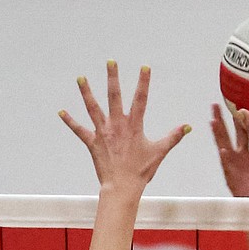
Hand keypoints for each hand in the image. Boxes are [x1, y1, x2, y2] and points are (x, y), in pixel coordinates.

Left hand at [60, 62, 189, 193]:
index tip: (144, 67)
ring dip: (86, 92)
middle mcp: (117, 125)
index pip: (141, 100)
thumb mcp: (159, 153)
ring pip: (93, 108)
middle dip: (112, 78)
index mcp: (134, 126)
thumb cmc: (141, 172)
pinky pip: (79, 130)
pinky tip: (61, 112)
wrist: (122, 188)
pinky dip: (70, 121)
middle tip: (110, 62)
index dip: (143, 83)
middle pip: (114, 97)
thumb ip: (173, 137)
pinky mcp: (92, 142)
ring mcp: (103, 133)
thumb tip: (187, 127)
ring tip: (80, 78)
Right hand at [211, 101, 248, 198]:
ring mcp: (234, 172)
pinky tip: (223, 151)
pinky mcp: (234, 183)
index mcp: (246, 158)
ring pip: (224, 149)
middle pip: (228, 137)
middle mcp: (239, 163)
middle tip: (216, 106)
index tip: (235, 106)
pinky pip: (229, 170)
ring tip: (213, 122)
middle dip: (222, 121)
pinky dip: (226, 160)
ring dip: (218, 137)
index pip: (241, 134)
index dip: (238, 120)